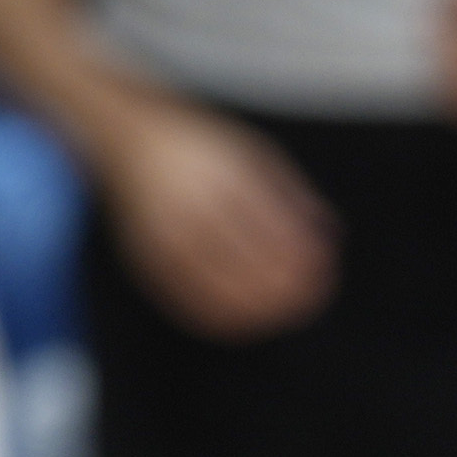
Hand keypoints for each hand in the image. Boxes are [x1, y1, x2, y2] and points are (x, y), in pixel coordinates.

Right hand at [98, 102, 337, 338]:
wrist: (127, 135)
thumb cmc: (203, 148)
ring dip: (260, 313)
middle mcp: (187, 208)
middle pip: (247, 268)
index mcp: (219, 179)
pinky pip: (185, 304)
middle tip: (313, 299)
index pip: (272, 233)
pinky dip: (222, 320)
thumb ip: (292, 193)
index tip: (326, 273)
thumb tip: (329, 240)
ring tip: (287, 314)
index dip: (303, 262)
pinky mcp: (144, 259)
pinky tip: (248, 322)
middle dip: (286, 292)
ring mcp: (161, 237)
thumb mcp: (252, 152)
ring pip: (217, 294)